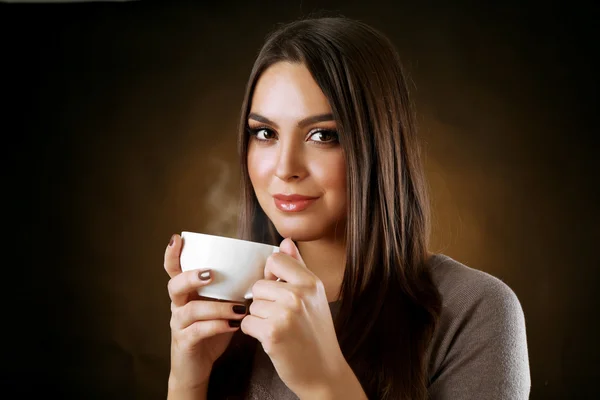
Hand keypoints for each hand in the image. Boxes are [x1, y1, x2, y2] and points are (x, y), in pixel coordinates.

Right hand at [164, 234, 246, 392]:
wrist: (198, 367)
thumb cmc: (214, 330)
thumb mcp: (225, 305)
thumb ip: (236, 286)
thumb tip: (265, 266)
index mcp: (187, 292)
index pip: (174, 269)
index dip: (172, 254)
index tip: (177, 239)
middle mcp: (179, 305)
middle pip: (175, 285)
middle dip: (191, 277)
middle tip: (211, 273)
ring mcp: (179, 324)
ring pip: (190, 309)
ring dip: (215, 307)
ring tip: (238, 308)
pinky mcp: (185, 342)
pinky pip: (197, 331)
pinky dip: (216, 326)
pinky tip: (234, 325)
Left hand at [240, 238, 352, 397]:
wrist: (324, 372)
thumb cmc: (316, 334)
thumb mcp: (313, 296)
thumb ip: (297, 267)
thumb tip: (285, 241)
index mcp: (311, 282)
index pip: (275, 260)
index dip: (270, 276)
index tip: (278, 291)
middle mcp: (299, 294)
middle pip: (259, 285)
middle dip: (264, 302)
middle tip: (282, 318)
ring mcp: (286, 313)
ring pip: (251, 305)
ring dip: (259, 318)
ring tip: (280, 330)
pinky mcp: (272, 333)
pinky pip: (246, 323)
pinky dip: (253, 333)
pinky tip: (272, 340)